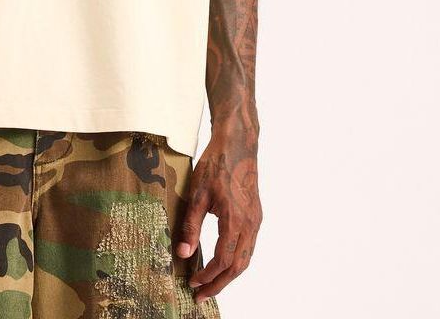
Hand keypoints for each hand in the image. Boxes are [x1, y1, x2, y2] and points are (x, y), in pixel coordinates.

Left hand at [174, 128, 261, 302]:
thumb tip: (182, 253)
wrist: (238, 144)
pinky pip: (249, 247)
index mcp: (235, 221)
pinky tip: (224, 262)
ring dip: (229, 275)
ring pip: (246, 259)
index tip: (192, 282)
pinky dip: (237, 260)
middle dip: (219, 284)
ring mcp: (256, 220)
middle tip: (201, 295)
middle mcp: (250, 224)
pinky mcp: (256, 215)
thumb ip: (191, 226)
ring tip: (211, 283)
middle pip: (237, 266)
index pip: (223, 260)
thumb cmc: (215, 165)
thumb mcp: (197, 194)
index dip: (207, 276)